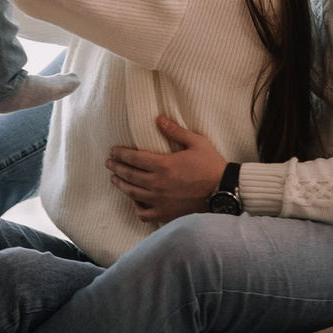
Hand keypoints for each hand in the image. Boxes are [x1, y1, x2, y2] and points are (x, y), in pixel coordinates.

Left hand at [106, 115, 233, 224]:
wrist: (224, 191)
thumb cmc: (211, 166)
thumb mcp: (197, 143)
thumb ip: (175, 131)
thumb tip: (159, 118)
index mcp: (164, 165)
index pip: (133, 158)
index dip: (120, 154)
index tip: (113, 151)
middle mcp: (158, 184)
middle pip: (129, 175)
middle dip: (115, 167)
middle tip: (108, 163)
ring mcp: (160, 200)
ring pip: (132, 193)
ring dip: (120, 184)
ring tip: (114, 179)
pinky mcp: (166, 213)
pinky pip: (143, 214)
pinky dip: (136, 207)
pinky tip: (134, 200)